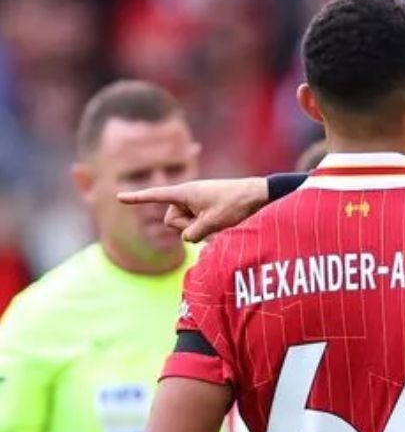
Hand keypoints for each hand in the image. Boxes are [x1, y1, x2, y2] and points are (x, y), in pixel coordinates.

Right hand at [117, 178, 268, 241]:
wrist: (258, 195)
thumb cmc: (236, 204)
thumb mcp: (214, 222)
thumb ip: (194, 233)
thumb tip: (187, 238)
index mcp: (186, 193)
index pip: (156, 195)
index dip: (137, 198)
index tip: (119, 197)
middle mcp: (188, 196)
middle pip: (171, 220)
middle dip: (186, 226)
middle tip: (210, 221)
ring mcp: (197, 203)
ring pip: (184, 226)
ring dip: (199, 228)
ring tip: (219, 221)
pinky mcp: (205, 209)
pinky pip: (196, 224)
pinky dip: (206, 228)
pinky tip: (223, 223)